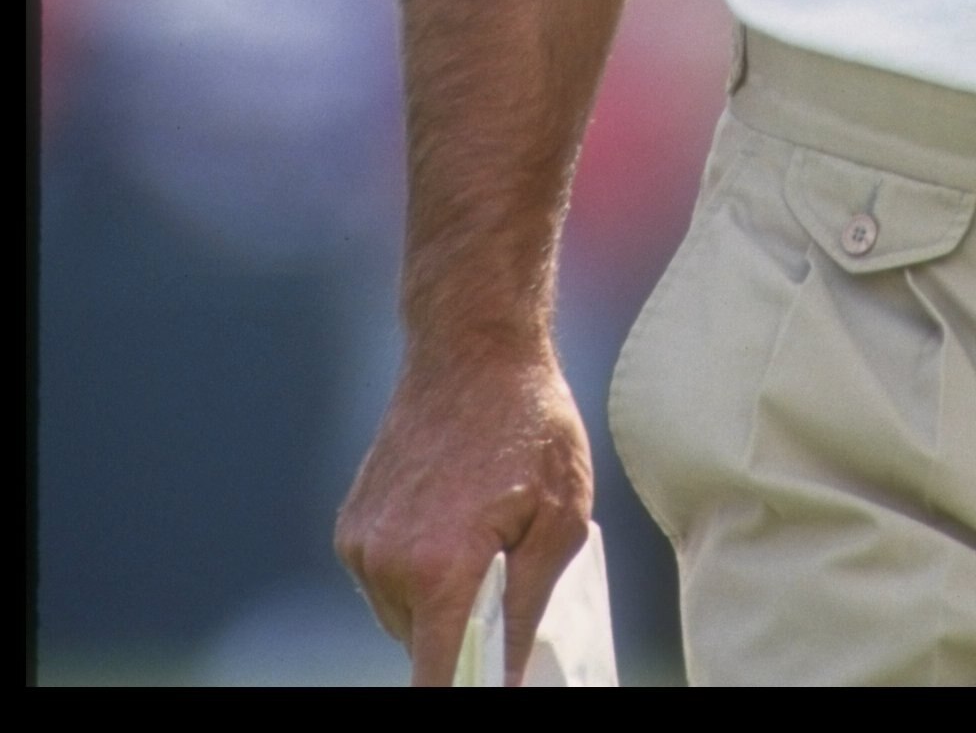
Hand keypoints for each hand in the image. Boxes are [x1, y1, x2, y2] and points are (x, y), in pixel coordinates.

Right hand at [336, 344, 594, 685]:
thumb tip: (505, 678)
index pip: (437, 682)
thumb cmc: (530, 425)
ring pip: (405, 616)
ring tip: (479, 531)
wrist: (472, 347)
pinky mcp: (350, 525)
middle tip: (504, 568)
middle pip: (425, 648)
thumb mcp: (561, 518)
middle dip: (465, 629)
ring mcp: (361, 544)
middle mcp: (387, 565)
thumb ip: (526, 609)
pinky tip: (449, 518)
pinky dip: (416, 570)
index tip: (486, 680)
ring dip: (440, 599)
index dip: (465, 692)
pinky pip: (385, 580)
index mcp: (441, 570)